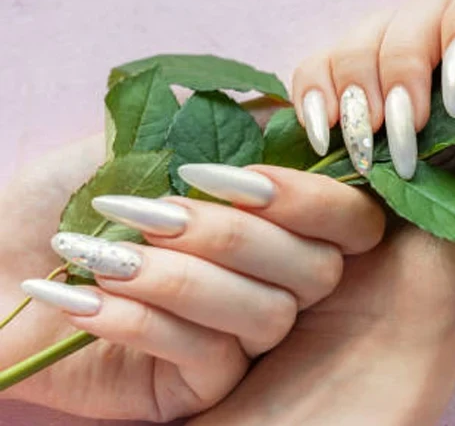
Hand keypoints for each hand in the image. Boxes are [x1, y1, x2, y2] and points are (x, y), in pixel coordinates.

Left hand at [0, 136, 384, 419]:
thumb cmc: (66, 195)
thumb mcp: (147, 142)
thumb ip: (228, 127)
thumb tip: (297, 109)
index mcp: (273, 220)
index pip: (348, 220)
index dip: (311, 199)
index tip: (230, 178)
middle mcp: (272, 280)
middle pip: (316, 271)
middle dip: (234, 236)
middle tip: (155, 213)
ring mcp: (240, 337)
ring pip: (268, 316)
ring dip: (185, 279)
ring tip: (107, 255)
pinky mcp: (196, 385)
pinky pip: (208, 360)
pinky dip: (145, 321)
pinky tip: (84, 296)